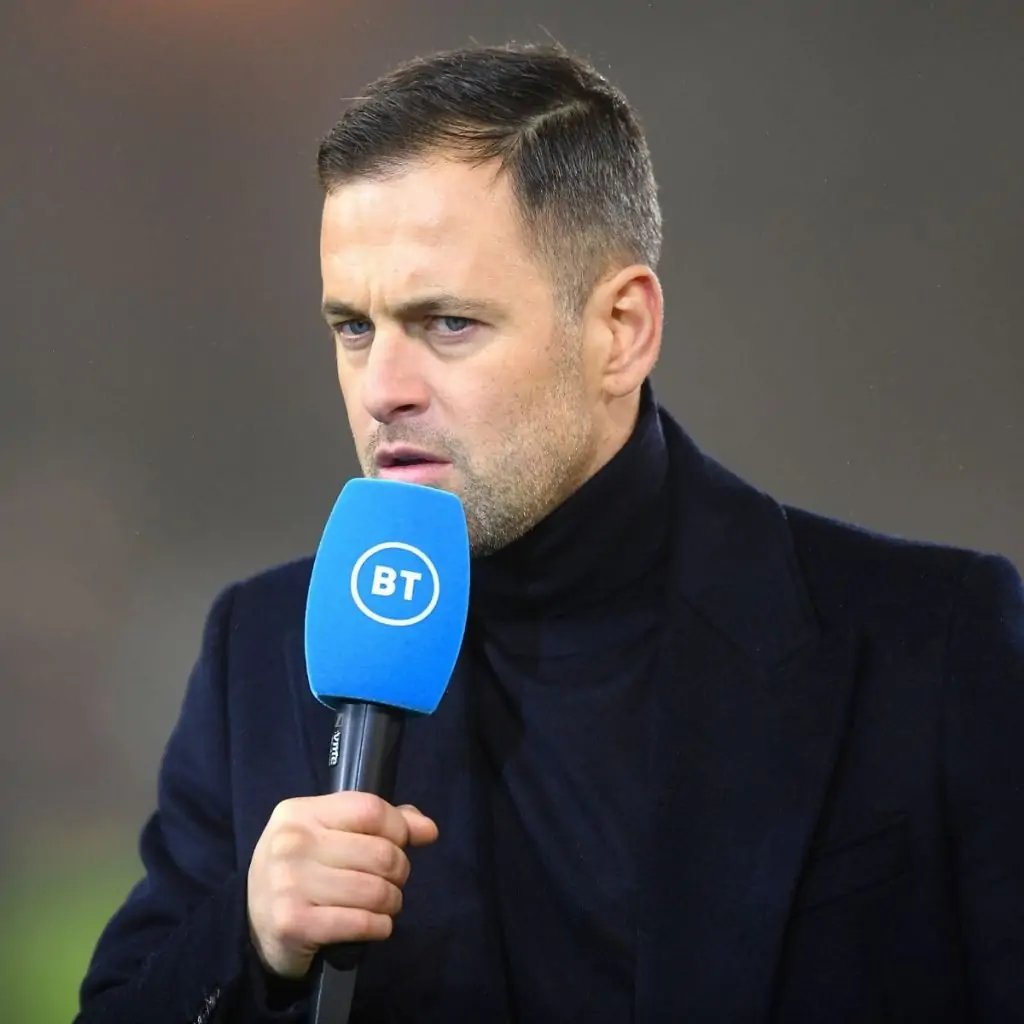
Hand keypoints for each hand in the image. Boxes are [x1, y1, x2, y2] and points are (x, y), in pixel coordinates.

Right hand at [246, 791, 438, 978]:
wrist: (253, 925)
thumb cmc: (302, 870)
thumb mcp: (331, 834)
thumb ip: (381, 823)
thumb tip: (428, 830)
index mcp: (301, 812)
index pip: (371, 810)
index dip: (399, 829)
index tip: (401, 844)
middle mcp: (292, 843)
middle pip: (381, 853)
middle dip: (399, 871)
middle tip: (391, 881)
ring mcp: (290, 884)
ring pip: (376, 890)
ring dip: (392, 902)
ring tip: (383, 905)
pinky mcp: (294, 924)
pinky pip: (362, 923)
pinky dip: (380, 927)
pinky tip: (374, 925)